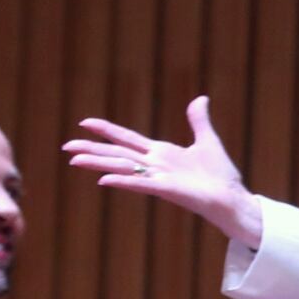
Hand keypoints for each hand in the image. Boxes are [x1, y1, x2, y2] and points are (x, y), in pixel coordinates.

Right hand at [64, 95, 264, 247]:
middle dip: (91, 148)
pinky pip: (141, 184)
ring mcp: (159, 178)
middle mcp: (155, 165)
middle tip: (66, 146)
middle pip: (117, 153)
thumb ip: (199, 121)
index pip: (127, 139)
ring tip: (73, 160)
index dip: (107, 130)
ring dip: (98, 163)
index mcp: (161, 154)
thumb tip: (200, 98)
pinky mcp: (167, 190)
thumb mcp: (208, 141)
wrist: (233, 200)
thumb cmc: (221, 177)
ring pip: (122, 167)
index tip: (85, 122)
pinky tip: (103, 179)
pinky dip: (123, 181)